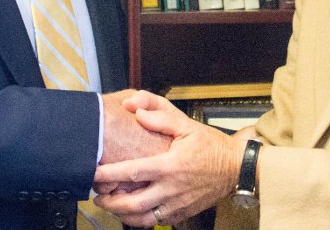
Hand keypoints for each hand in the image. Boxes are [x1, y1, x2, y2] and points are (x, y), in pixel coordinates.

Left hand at [92, 91, 247, 226]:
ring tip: (110, 205)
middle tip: (97, 194)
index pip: (132, 172)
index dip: (109, 174)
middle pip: (132, 204)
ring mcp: (176, 205)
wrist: (235, 168)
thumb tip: (136, 111)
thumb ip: (161, 116)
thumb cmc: (210, 145)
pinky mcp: (181, 214)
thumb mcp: (187, 125)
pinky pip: (156, 222)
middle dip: (110, 201)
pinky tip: (131, 211)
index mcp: (170, 166)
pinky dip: (139, 220)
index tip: (94, 172)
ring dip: (121, 214)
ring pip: (142, 219)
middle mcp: (171, 189)